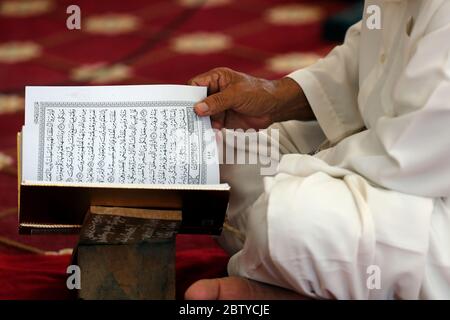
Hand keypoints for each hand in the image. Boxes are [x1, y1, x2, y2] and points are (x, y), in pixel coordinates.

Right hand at [188, 67, 313, 129]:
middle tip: (185, 121)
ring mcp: (219, 106)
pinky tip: (207, 135)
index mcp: (216, 78)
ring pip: (203, 115)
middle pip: (196, 101)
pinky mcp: (224, 119)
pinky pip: (212, 125)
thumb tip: (197, 109)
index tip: (181, 106)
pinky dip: (209, 130)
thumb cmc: (259, 92)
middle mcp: (215, 92)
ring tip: (196, 131)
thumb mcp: (236, 95)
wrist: (275, 107)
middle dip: (192, 111)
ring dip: (201, 123)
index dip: (187, 95)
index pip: (195, 85)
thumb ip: (217, 102)